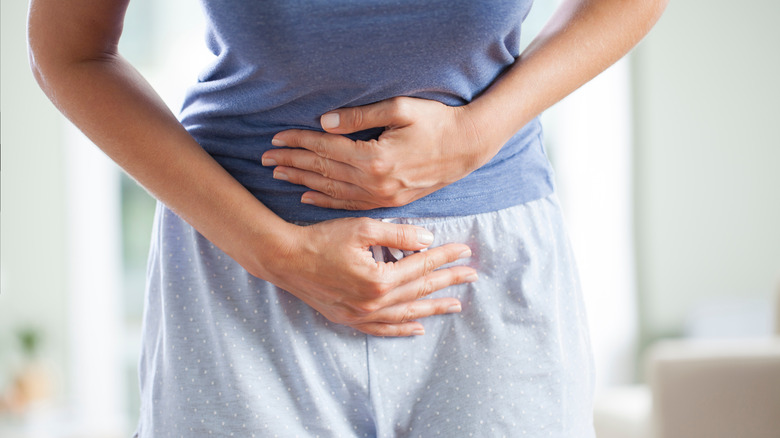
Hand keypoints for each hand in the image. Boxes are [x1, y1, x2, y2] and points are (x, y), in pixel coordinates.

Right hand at [257, 217, 476, 336]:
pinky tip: (418, 327)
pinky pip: (382, 328)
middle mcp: (373, 302)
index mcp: (379, 279)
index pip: (421, 267)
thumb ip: (398, 234)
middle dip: (448, 282)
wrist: (285, 259)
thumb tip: (429, 240)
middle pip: (419, 291)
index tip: (465, 251)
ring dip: (433, 308)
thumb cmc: (321, 239)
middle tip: (472, 276)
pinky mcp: (349, 319)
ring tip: (456, 305)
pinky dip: (402, 328)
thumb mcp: (361, 228)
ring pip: (406, 313)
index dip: (445, 257)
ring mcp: (361, 315)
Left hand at [262, 97, 491, 209]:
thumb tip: (325, 122)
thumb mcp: (400, 109)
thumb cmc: (436, 122)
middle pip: (324, 172)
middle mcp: (375, 183)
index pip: (326, 150)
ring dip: (303, 182)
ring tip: (279, 175)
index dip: (299, 142)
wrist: (467, 148)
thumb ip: (360, 116)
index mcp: (375, 158)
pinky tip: (308, 197)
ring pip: (332, 191)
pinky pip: (350, 204)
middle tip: (265, 159)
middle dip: (292, 163)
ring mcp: (382, 197)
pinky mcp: (389, 203)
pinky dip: (326, 201)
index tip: (276, 138)